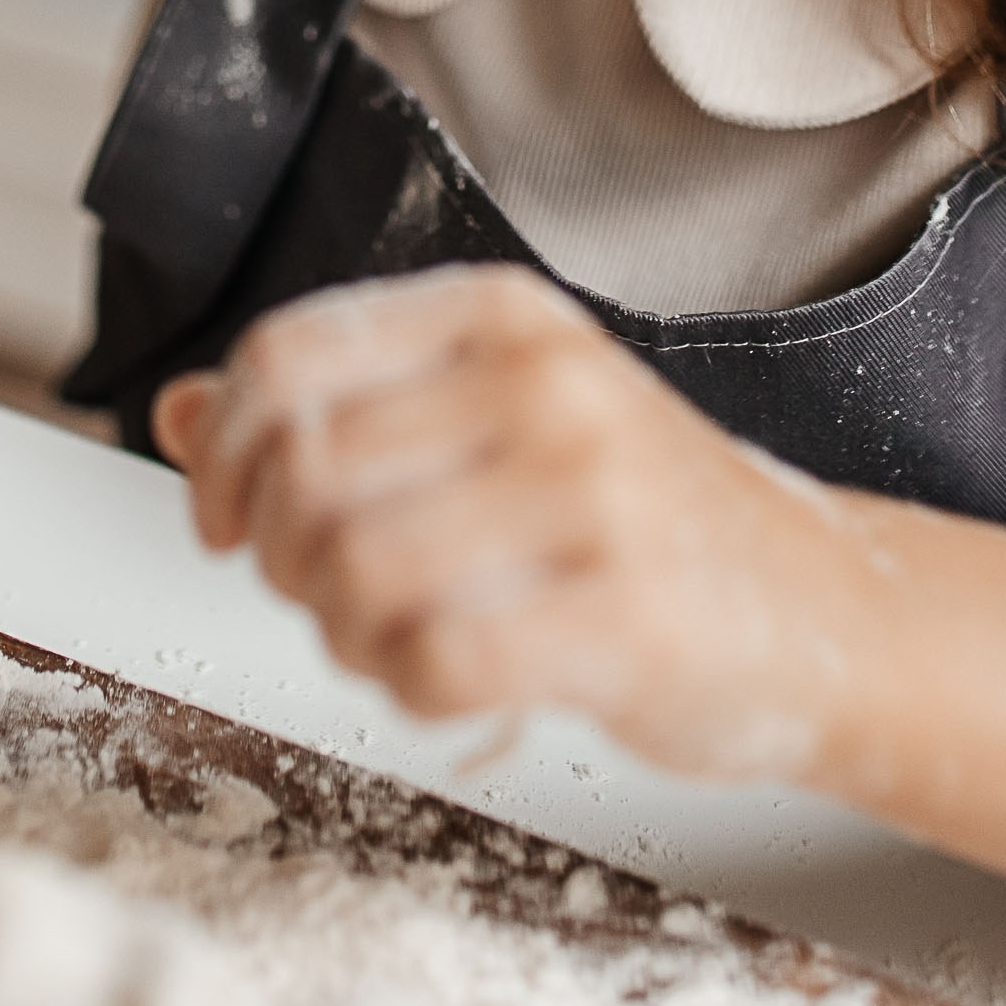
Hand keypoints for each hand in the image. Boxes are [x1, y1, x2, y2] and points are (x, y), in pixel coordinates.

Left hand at [153, 266, 868, 782]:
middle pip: (303, 472)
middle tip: (333, 593)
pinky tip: (453, 679)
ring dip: (343, 634)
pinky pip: (430, 662)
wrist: (825, 610)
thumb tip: (179, 412)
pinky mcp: (624, 614)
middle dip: (284, 559)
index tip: (230, 518)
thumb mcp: (490, 424)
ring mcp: (591, 494)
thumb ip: (339, 411)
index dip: (225, 453)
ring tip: (398, 636)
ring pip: (351, 571)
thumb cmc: (638, 519)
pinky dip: (409, 689)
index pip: (285, 357)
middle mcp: (544, 382)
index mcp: (500, 316)